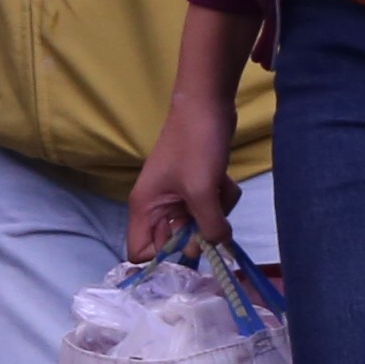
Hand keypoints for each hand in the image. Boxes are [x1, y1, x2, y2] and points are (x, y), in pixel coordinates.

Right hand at [128, 98, 238, 268]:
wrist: (207, 105)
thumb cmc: (195, 145)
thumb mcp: (202, 191)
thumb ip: (209, 227)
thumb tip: (219, 247)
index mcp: (145, 208)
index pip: (141, 252)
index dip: (163, 258)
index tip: (188, 249)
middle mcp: (158, 207)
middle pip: (176, 242)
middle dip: (199, 232)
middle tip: (210, 215)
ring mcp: (178, 197)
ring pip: (199, 225)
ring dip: (216, 211)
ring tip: (218, 187)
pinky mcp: (197, 188)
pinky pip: (212, 208)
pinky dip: (222, 197)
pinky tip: (223, 179)